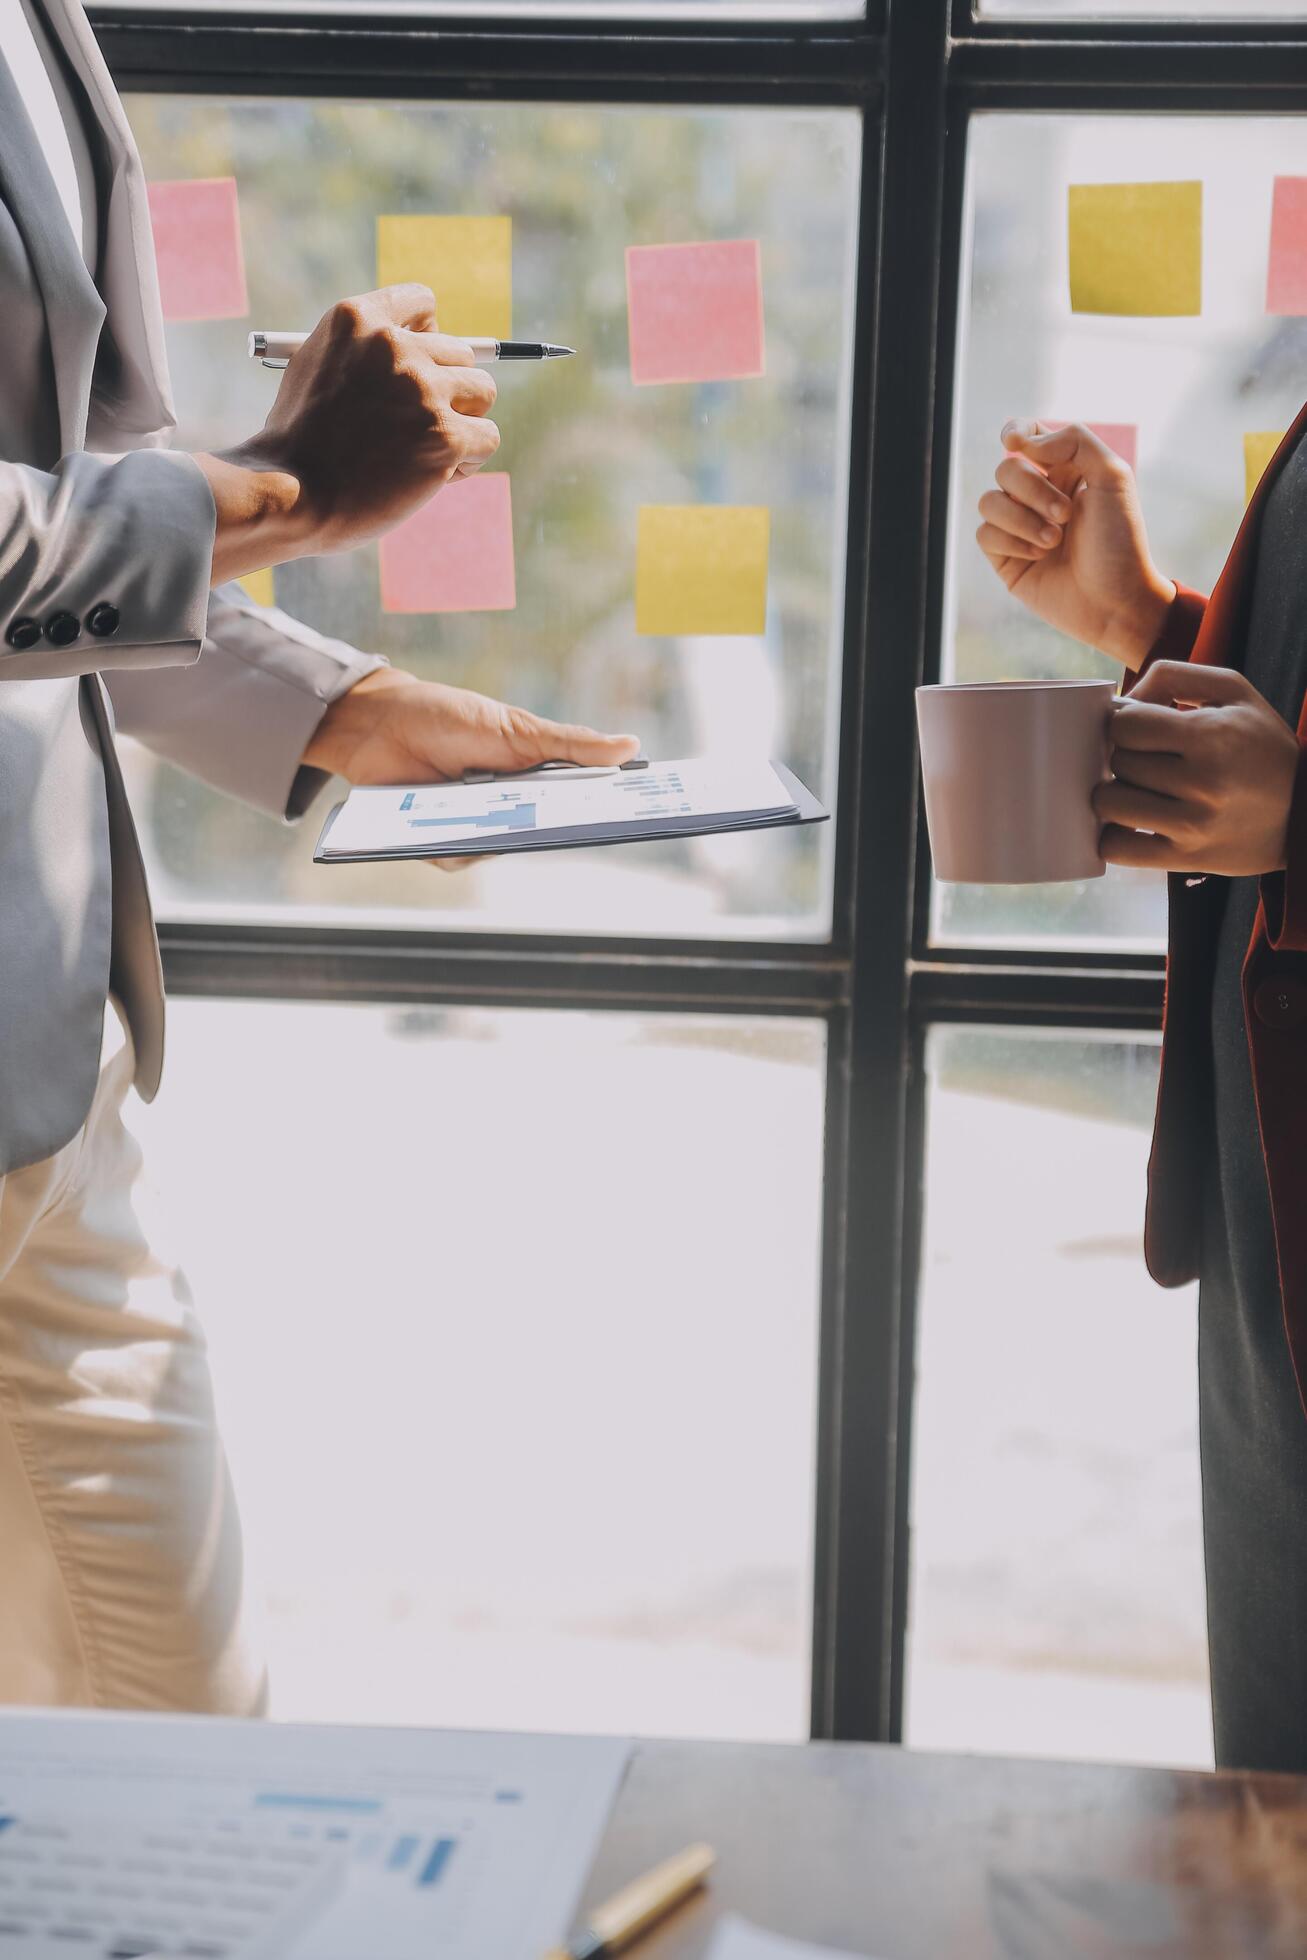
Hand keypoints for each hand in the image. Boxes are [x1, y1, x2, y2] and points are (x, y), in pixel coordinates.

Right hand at [196, 286, 499, 582]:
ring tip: (423, 451)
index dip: (427, 338)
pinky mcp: (444, 435)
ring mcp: (422, 390)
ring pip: (481, 392)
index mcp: (356, 318)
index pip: (423, 303)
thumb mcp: (315, 368)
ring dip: (461, 423)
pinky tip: (431, 476)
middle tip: (413, 427)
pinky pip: (486, 437)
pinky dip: (466, 460)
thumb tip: (427, 346)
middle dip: (446, 390)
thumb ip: (363, 350)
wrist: (288, 496)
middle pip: (461, 354)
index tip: (416, 369)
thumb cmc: (297, 444)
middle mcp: (393, 346)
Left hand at [303, 669, 640, 869]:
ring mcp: (477, 828)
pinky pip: (460, 857)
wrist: (379, 723)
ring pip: (503, 848)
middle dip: (561, 826)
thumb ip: (570, 744)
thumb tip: (630, 746)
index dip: (609, 810)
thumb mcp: (515, 729)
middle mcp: (512, 810)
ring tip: (488, 803)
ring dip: (499, 828)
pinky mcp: (442, 842)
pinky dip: (455, 840)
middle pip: (547, 832)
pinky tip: (444, 817)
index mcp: (537, 780)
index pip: (581, 801)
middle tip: (569, 818)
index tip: (642, 812)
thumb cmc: (450, 718)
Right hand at [977, 421, 1175, 669]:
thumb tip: (1020, 444)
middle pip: (1005, 469)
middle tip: (1065, 515)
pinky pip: (985, 534)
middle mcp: (1038, 495)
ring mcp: (1018, 527)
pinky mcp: (1004, 558)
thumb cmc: (1120, 541)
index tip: (1013, 442)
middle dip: (1033, 490)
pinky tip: (1039, 557)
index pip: (1027, 435)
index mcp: (1065, 470)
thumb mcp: (1113, 478)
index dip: (1015, 432)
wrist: (1115, 600)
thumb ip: (1075, 441)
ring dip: (1023, 519)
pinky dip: (1013, 542)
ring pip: (988, 501)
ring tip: (1054, 541)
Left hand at [1093, 662, 1299, 875]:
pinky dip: (1114, 838)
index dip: (1126, 724)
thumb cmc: (1261, 745)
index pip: (1125, 725)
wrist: (1304, 811)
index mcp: (1211, 736)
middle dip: (1127, 758)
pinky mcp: (1185, 858)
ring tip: (1139, 792)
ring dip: (1116, 796)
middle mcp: (1203, 782)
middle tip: (1150, 762)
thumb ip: (1173, 677)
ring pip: (1109, 803)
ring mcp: (1192, 825)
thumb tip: (1123, 699)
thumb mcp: (1234, 692)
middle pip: (1119, 762)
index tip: (1141, 731)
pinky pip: (1117, 850)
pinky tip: (1133, 825)